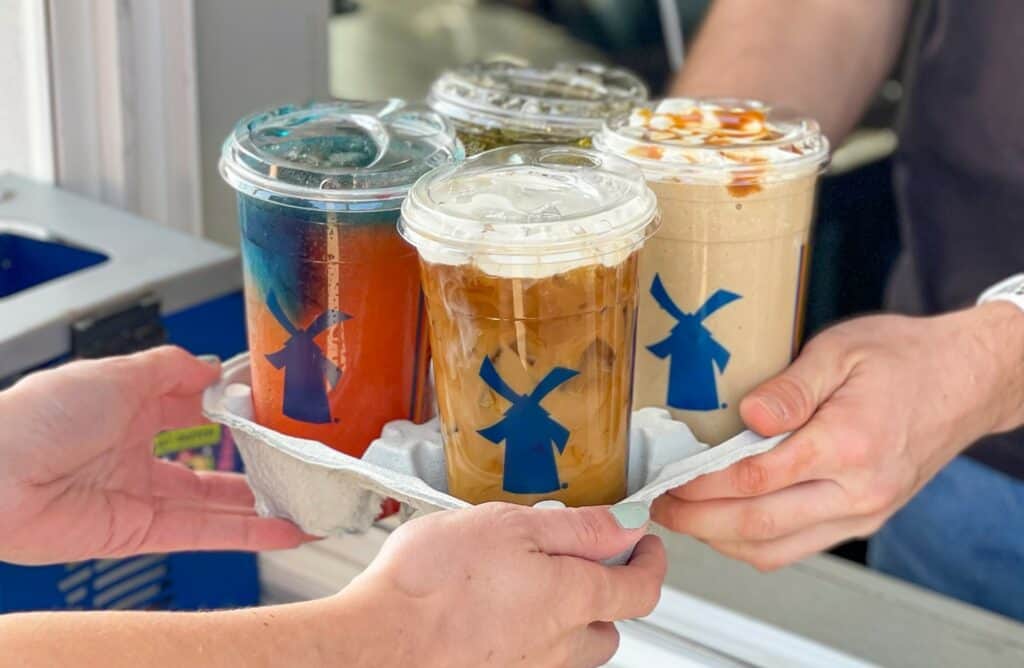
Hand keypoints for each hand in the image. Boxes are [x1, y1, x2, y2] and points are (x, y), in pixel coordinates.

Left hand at [0, 346, 309, 563]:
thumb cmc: (38, 417)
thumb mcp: (115, 373)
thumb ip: (170, 368)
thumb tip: (213, 366)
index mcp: (127, 408)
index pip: (195, 408)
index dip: (235, 408)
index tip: (276, 407)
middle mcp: (137, 453)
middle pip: (212, 462)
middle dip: (258, 465)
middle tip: (304, 463)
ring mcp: (141, 496)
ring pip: (217, 503)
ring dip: (264, 506)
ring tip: (310, 504)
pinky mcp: (141, 534)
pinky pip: (205, 533)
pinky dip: (248, 534)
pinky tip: (286, 530)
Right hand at [341, 502, 665, 667]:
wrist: (379, 642)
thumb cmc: (433, 582)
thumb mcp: (510, 526)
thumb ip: (576, 527)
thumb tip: (625, 524)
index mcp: (573, 598)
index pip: (641, 589)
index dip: (651, 562)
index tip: (645, 544)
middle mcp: (560, 645)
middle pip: (608, 627)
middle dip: (604, 595)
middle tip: (577, 561)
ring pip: (569, 649)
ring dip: (565, 619)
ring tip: (524, 585)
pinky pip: (531, 659)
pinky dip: (525, 635)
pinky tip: (490, 611)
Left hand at [652, 303, 1023, 570]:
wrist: (965, 380)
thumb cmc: (903, 358)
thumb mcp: (841, 350)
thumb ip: (791, 387)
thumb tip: (748, 416)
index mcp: (849, 443)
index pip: (756, 478)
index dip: (701, 484)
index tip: (667, 478)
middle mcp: (858, 489)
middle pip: (758, 523)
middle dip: (698, 520)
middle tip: (659, 507)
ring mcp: (863, 512)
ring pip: (776, 548)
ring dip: (720, 540)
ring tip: (683, 517)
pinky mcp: (863, 519)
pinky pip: (798, 547)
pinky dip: (754, 543)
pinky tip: (725, 523)